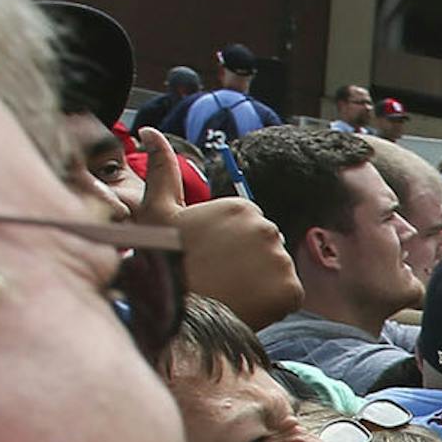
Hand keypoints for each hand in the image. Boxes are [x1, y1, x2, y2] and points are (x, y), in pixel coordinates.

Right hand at [137, 130, 302, 327]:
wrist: (175, 310)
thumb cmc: (163, 260)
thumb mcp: (158, 210)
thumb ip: (163, 169)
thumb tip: (150, 131)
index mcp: (241, 207)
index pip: (250, 229)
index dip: (231, 246)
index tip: (211, 257)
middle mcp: (267, 228)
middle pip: (267, 248)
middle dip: (249, 262)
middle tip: (220, 277)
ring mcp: (281, 260)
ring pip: (278, 272)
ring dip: (261, 283)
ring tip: (230, 291)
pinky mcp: (291, 290)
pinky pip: (289, 296)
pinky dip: (273, 304)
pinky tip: (247, 305)